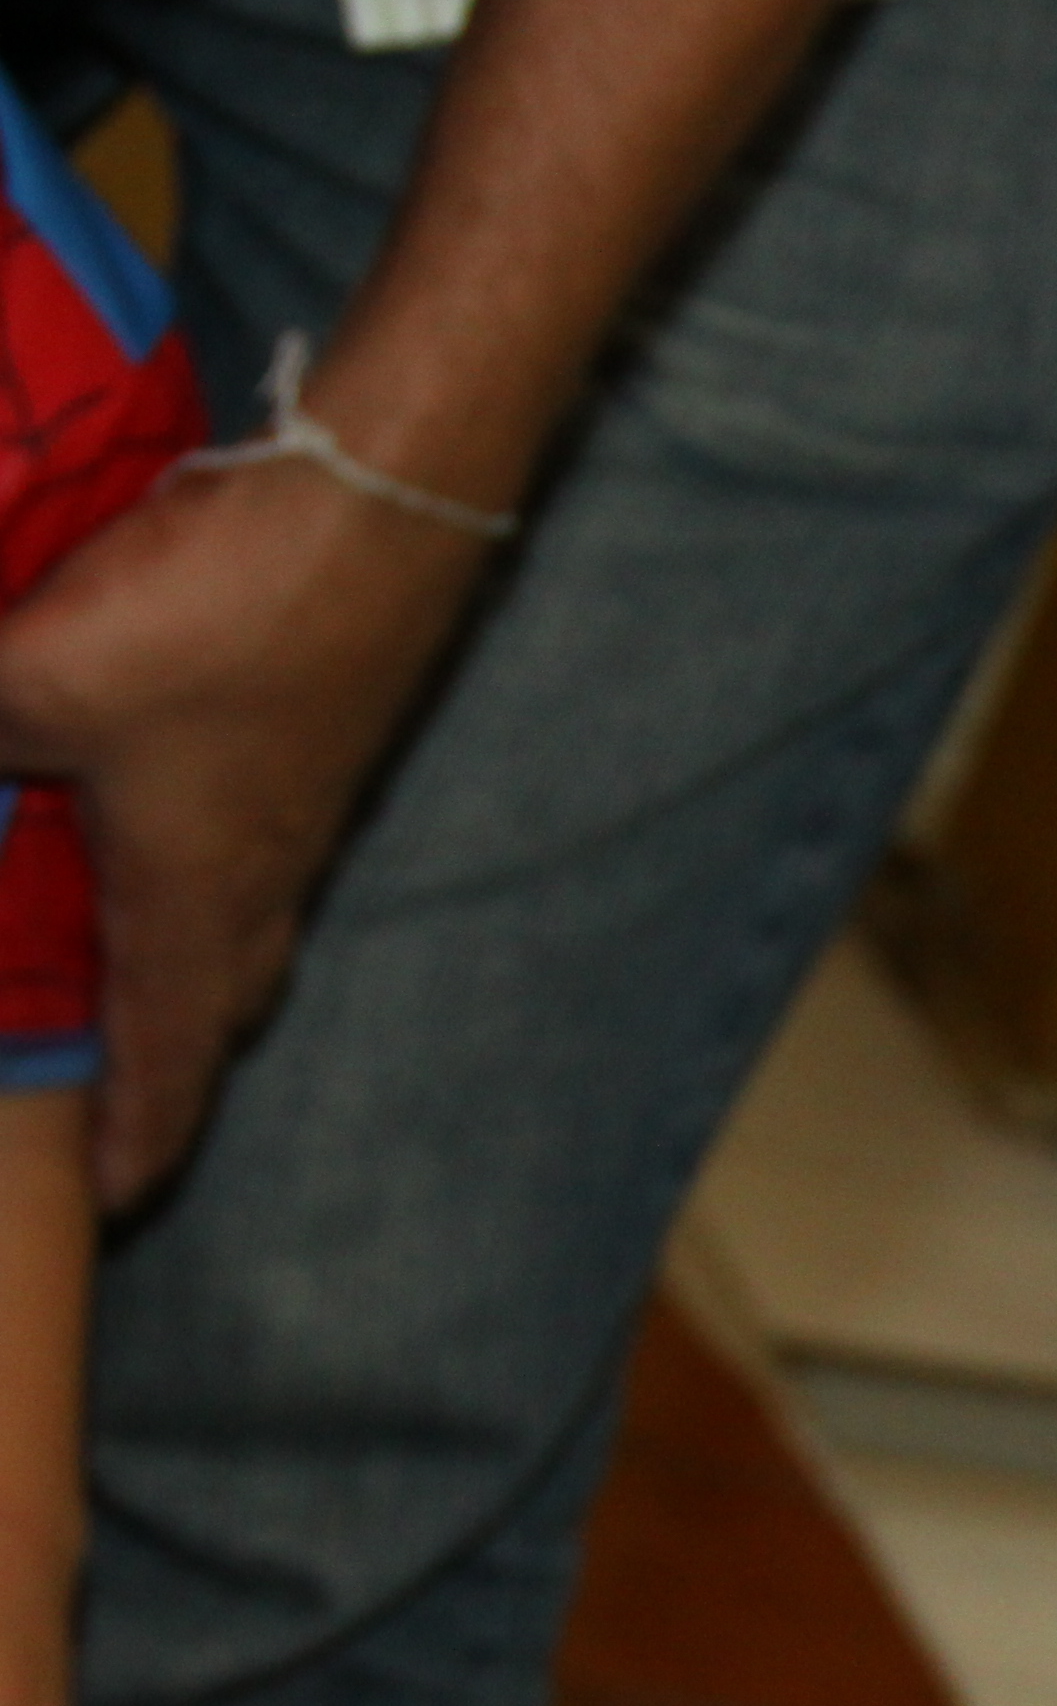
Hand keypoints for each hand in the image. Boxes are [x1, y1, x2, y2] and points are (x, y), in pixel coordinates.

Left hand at [0, 452, 498, 1205]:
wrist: (374, 506)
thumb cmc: (220, 616)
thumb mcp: (33, 678)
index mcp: (194, 894)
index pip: (165, 1051)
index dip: (140, 1131)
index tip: (121, 1199)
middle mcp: (259, 870)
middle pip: (217, 1003)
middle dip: (173, 1064)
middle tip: (129, 1106)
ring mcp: (295, 801)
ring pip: (241, 925)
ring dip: (193, 971)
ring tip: (136, 981)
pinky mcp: (306, 735)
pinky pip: (250, 852)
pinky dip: (204, 880)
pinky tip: (165, 826)